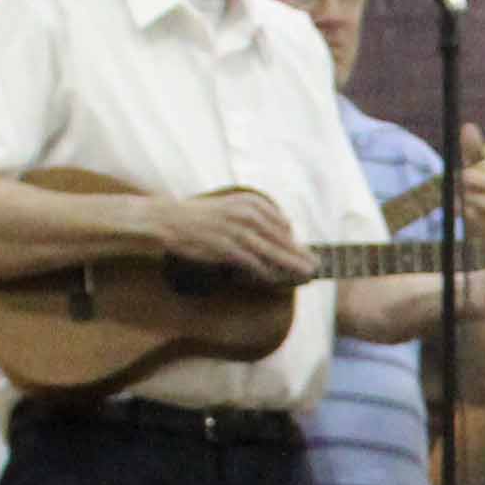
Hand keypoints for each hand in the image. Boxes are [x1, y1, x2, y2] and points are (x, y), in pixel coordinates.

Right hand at [151, 187, 310, 285]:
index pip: (283, 224)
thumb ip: (256, 217)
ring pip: (273, 252)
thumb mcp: (232, 207)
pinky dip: (265, 273)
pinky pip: (253, 264)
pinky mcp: (227, 247)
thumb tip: (283, 232)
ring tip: (305, 275)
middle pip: (283, 239)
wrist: (168, 219)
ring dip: (291, 266)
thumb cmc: (201, 216)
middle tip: (316, 267)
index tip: (303, 253)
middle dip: (300, 255)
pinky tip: (274, 280)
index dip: (294, 241)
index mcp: (251, 203)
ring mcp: (238, 231)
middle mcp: (248, 215)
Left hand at [454, 123, 484, 240]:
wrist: (480, 222)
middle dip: (478, 179)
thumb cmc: (480, 189)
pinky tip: (461, 208)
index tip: (472, 165)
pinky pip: (481, 218)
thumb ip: (474, 150)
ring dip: (470, 196)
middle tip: (461, 176)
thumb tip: (468, 126)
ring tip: (460, 194)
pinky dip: (467, 211)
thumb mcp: (477, 168)